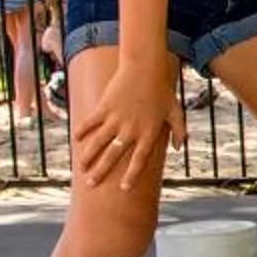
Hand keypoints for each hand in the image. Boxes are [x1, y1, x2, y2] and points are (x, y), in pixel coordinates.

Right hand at [76, 55, 176, 190]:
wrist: (146, 67)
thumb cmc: (162, 90)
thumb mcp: (175, 111)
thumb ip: (180, 131)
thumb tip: (180, 149)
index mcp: (148, 133)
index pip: (139, 160)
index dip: (131, 176)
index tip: (123, 189)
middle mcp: (131, 129)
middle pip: (114, 155)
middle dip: (101, 171)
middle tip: (91, 183)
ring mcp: (116, 118)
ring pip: (99, 142)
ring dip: (88, 156)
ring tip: (81, 167)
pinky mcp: (105, 107)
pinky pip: (91, 122)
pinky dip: (82, 130)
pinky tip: (76, 140)